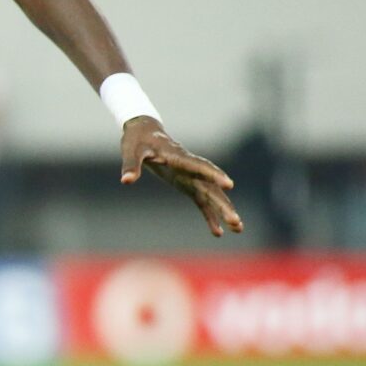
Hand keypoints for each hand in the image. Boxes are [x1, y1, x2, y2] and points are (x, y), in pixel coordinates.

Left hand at [118, 118, 241, 237]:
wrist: (145, 133)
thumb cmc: (139, 141)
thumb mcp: (131, 151)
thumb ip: (131, 165)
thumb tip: (126, 180)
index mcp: (179, 157)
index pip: (199, 166)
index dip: (213, 175)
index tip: (228, 185)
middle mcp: (191, 168)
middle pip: (211, 186)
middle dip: (223, 203)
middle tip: (235, 221)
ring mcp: (192, 177)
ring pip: (212, 195)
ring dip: (224, 211)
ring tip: (238, 229)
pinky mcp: (188, 184)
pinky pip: (202, 201)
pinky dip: (209, 215)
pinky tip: (218, 232)